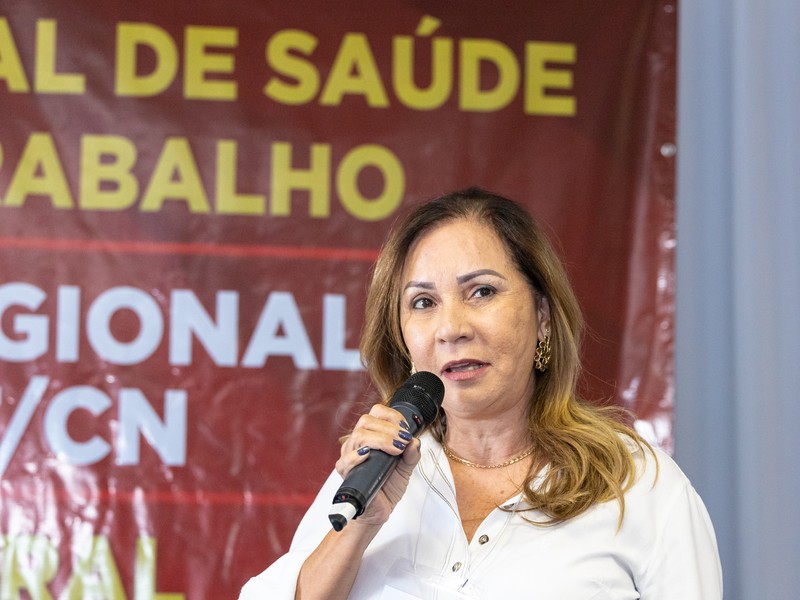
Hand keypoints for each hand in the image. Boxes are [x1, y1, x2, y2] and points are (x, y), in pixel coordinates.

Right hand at [335, 404, 420, 525]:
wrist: (379, 511)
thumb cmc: (388, 486)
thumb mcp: (406, 468)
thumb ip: (412, 454)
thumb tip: (415, 441)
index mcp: (371, 435)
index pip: (375, 413)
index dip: (392, 416)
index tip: (405, 429)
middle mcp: (358, 442)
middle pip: (366, 421)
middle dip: (388, 429)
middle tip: (403, 442)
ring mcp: (350, 457)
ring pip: (358, 436)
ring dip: (380, 440)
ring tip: (395, 450)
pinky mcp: (346, 474)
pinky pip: (345, 461)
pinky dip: (357, 456)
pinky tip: (368, 455)